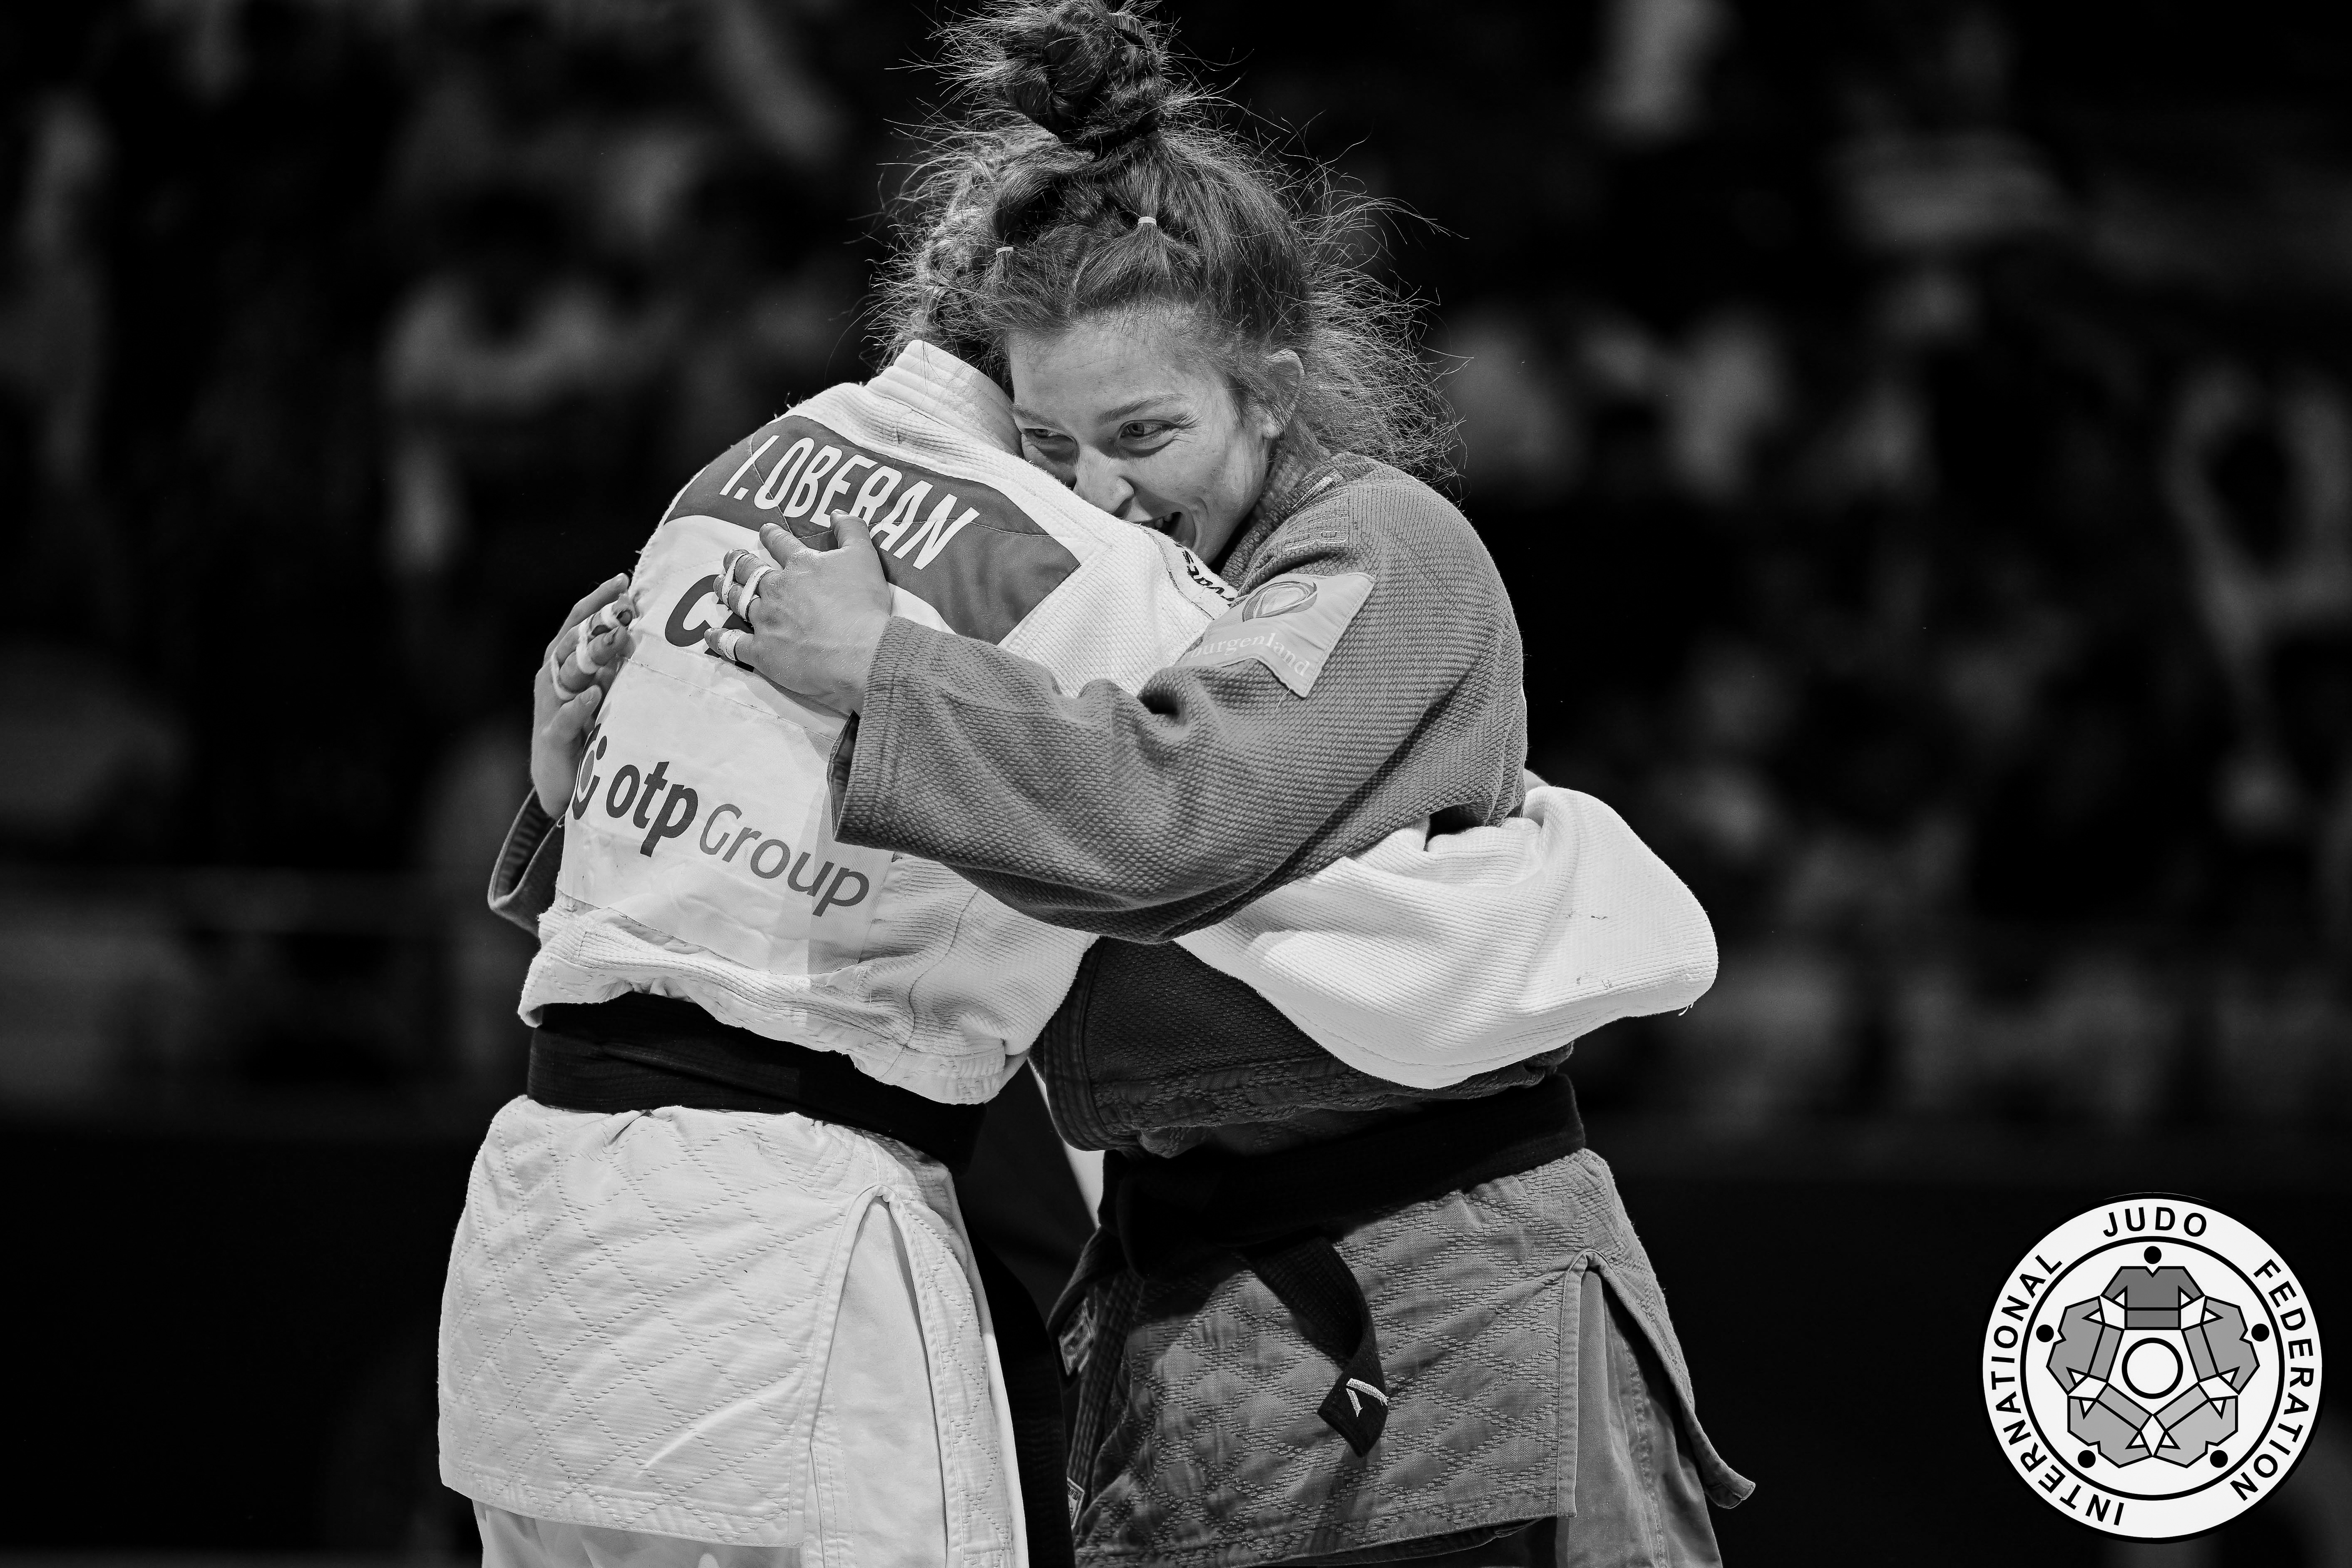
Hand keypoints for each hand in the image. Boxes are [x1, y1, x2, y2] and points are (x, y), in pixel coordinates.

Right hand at [532, 573, 635, 815]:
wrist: (562, 782)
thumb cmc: (587, 730)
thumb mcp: (605, 690)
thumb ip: (616, 663)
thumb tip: (644, 631)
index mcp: (565, 662)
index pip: (578, 622)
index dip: (598, 600)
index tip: (623, 580)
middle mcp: (553, 679)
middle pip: (572, 641)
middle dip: (597, 621)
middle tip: (626, 605)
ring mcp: (551, 706)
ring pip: (566, 673)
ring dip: (591, 655)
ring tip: (618, 638)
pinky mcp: (552, 737)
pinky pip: (565, 718)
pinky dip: (579, 706)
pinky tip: (594, 695)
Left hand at [706, 514, 892, 712]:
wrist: (860, 653)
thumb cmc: (864, 606)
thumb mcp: (865, 557)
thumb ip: (851, 530)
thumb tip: (837, 512)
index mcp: (800, 565)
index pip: (781, 543)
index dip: (771, 535)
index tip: (764, 531)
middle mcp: (776, 589)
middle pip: (749, 570)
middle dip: (737, 562)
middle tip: (730, 558)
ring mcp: (765, 620)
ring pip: (737, 600)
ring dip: (726, 590)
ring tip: (719, 585)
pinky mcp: (761, 651)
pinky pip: (732, 643)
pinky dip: (719, 638)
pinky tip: (711, 635)